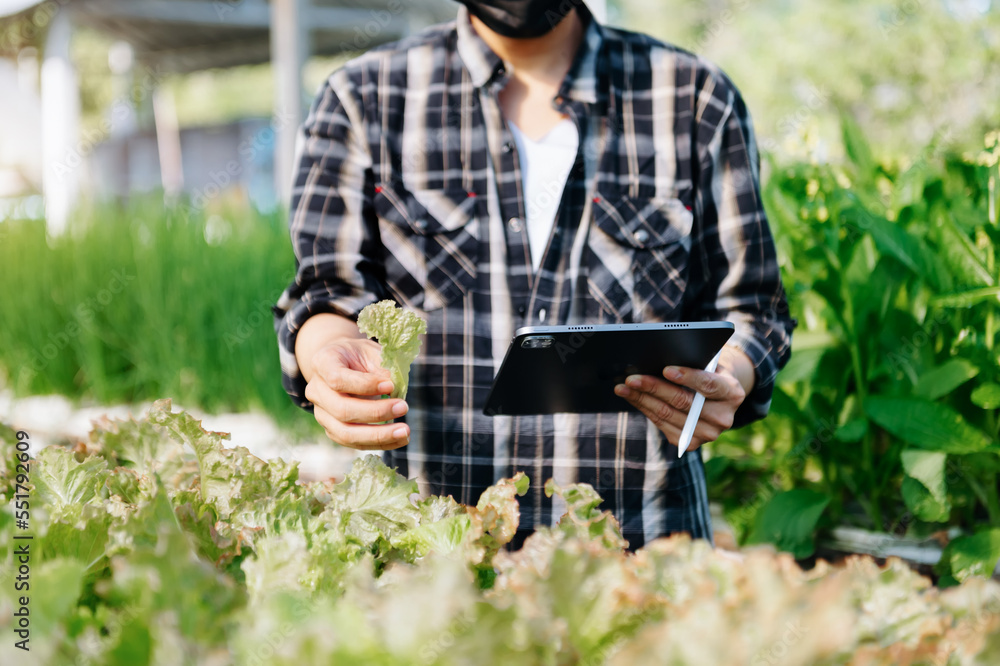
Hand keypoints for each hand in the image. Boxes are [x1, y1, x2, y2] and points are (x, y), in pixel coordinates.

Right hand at [304, 338, 410, 450]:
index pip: (337, 379)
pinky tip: (399, 439)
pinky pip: (354, 443)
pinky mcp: (332, 430)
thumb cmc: (360, 356)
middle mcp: (316, 390)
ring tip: (404, 431)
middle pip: (341, 410)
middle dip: (375, 413)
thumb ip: (382, 367)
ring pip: (345, 433)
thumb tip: (395, 389)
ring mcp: (321, 413)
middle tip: (404, 408)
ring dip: (378, 435)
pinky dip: (379, 443)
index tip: (391, 386)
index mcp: (323, 363)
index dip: (364, 385)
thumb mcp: (372, 351)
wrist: (344, 364)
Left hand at [613, 363, 746, 451]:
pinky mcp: (689, 443)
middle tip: (632, 378)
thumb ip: (693, 361)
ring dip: (642, 399)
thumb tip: (658, 358)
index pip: (709, 385)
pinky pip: (661, 424)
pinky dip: (644, 408)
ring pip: (668, 414)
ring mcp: (707, 434)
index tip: (665, 369)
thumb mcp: (708, 363)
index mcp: (733, 394)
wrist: (716, 397)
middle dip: (654, 388)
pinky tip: (632, 397)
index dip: (687, 377)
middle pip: (683, 402)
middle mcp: (723, 418)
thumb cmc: (708, 371)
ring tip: (623, 387)